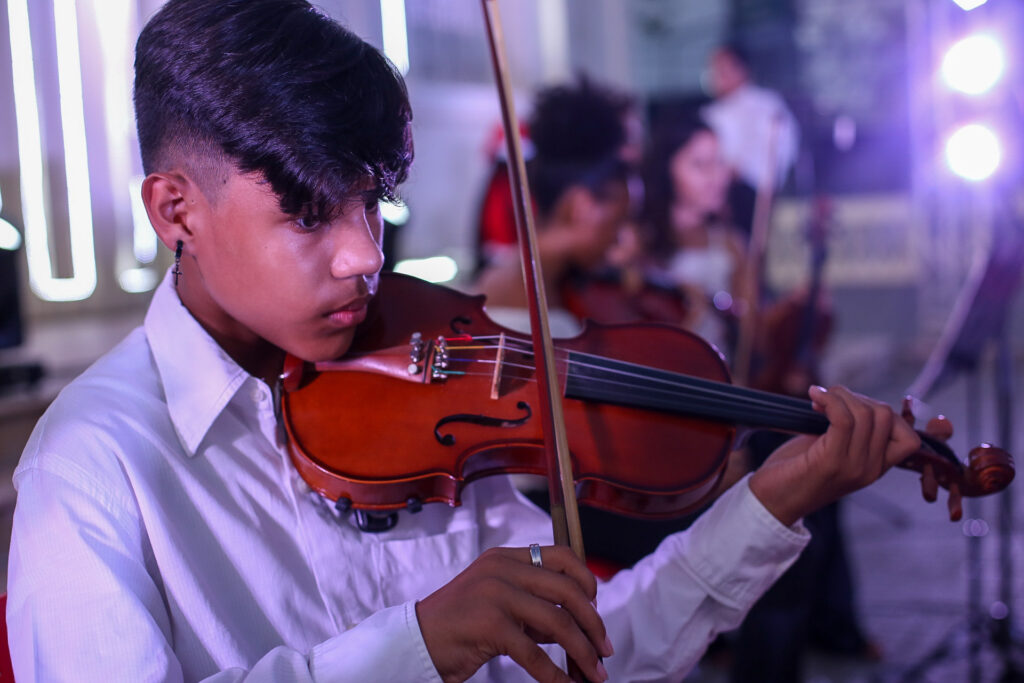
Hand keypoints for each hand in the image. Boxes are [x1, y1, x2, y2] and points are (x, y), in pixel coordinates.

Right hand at [415, 545, 612, 682]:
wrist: (414, 643)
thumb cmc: (457, 627)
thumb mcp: (496, 603)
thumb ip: (531, 605)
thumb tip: (576, 623)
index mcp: (505, 558)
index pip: (562, 556)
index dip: (587, 580)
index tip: (596, 607)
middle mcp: (502, 569)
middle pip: (567, 590)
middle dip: (593, 623)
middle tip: (604, 649)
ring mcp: (495, 594)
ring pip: (558, 623)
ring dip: (582, 653)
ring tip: (594, 673)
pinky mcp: (489, 624)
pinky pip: (535, 654)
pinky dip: (556, 675)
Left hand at [749, 385, 921, 525]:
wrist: (771, 502)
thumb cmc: (794, 470)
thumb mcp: (830, 449)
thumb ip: (849, 430)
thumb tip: (851, 397)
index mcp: (875, 468)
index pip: (909, 438)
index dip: (886, 413)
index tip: (854, 406)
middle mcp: (870, 470)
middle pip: (886, 416)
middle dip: (857, 397)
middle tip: (828, 400)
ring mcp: (854, 467)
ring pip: (866, 414)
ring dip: (840, 395)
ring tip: (818, 398)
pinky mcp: (831, 462)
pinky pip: (844, 419)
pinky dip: (830, 400)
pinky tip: (814, 396)